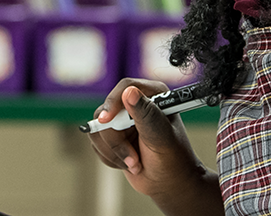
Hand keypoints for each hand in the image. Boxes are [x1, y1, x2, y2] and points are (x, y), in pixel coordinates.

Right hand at [88, 78, 204, 197]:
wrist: (168, 183)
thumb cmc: (173, 159)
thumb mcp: (161, 137)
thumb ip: (146, 114)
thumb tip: (130, 93)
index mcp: (154, 95)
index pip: (126, 87)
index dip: (113, 103)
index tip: (106, 121)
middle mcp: (136, 105)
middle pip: (105, 112)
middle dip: (117, 141)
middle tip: (133, 159)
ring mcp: (122, 121)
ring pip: (97, 129)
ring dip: (114, 152)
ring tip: (135, 163)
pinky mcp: (113, 135)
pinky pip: (97, 143)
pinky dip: (110, 158)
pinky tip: (129, 163)